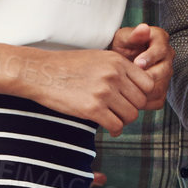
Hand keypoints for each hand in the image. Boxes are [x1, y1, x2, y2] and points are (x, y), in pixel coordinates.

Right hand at [26, 49, 156, 135]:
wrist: (40, 72)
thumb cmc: (67, 66)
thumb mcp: (98, 58)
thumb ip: (118, 69)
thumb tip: (138, 87)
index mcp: (117, 61)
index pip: (148, 83)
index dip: (142, 94)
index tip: (131, 100)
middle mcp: (114, 75)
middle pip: (141, 101)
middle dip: (132, 109)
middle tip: (120, 112)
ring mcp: (104, 92)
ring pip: (131, 115)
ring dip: (124, 120)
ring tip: (114, 119)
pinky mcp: (92, 109)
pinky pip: (116, 125)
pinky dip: (115, 130)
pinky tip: (108, 128)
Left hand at [110, 23, 172, 109]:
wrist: (118, 61)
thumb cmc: (120, 46)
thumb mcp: (122, 37)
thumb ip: (133, 35)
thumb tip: (144, 28)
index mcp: (160, 39)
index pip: (161, 50)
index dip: (150, 57)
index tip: (137, 63)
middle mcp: (167, 56)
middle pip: (164, 70)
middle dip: (147, 77)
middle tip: (130, 81)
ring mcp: (166, 73)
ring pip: (161, 86)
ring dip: (145, 91)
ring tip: (128, 91)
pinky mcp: (163, 87)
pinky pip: (158, 99)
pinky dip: (145, 102)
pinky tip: (131, 100)